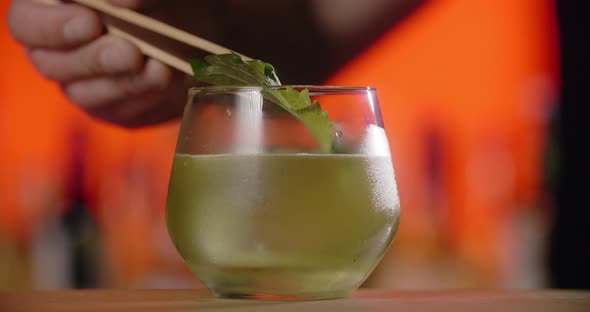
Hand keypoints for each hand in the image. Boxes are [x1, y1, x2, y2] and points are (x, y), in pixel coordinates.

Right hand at [7, 0, 187, 126]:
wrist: (198, 31)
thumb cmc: (166, 1)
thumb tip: (121, 1)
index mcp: (55, 10)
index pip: (25, 22)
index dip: (50, 26)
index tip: (90, 23)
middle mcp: (60, 49)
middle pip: (51, 64)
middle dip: (94, 59)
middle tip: (131, 51)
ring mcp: (84, 84)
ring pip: (85, 94)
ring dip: (125, 82)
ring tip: (159, 68)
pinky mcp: (114, 109)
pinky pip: (120, 113)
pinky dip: (146, 97)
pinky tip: (167, 81)